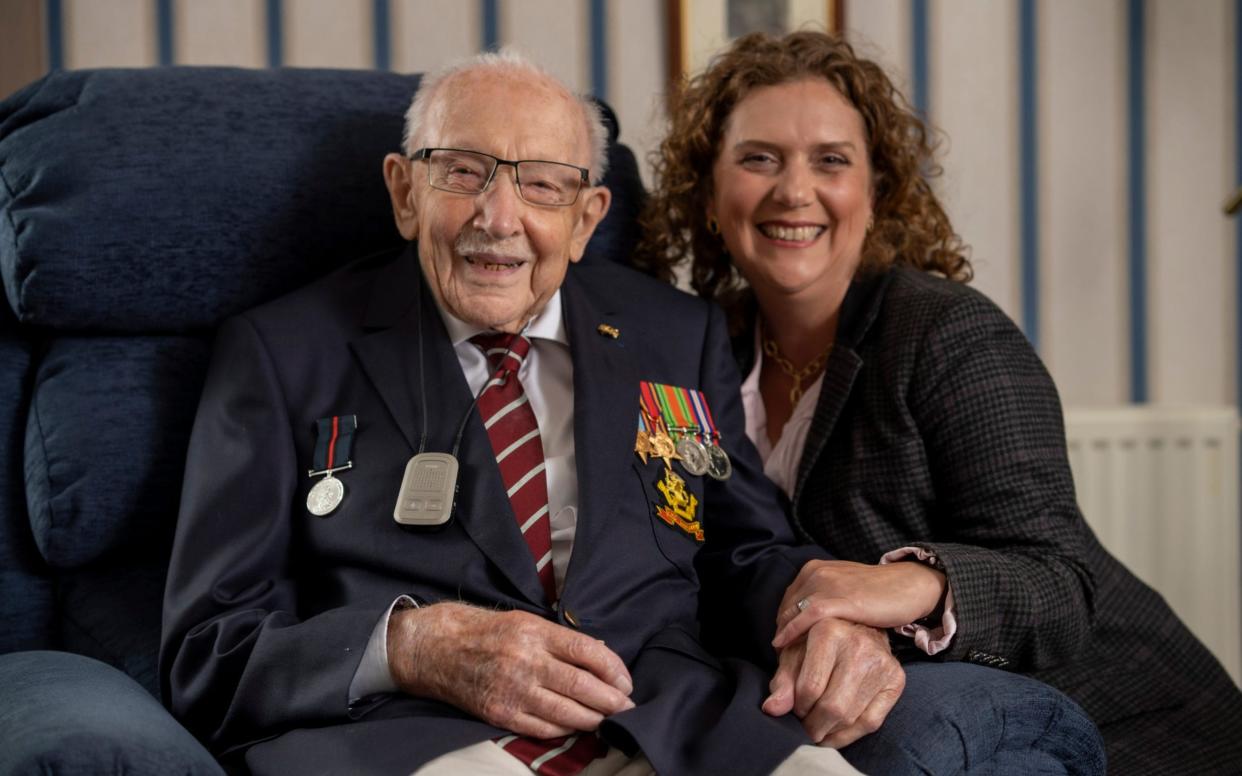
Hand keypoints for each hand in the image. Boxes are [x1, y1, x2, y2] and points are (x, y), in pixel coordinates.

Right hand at [387, 603, 634, 737]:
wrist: (437, 648)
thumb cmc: (487, 631)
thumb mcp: (526, 620)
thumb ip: (562, 640)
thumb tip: (601, 654)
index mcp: (535, 632)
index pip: (587, 652)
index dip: (614, 669)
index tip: (626, 682)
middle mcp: (525, 661)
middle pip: (582, 686)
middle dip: (612, 701)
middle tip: (628, 708)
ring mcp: (512, 690)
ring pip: (566, 713)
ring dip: (594, 720)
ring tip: (609, 720)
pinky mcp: (499, 714)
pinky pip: (542, 729)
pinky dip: (565, 729)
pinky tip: (576, 726)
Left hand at [763, 617, 904, 746]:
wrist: (853, 627)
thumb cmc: (817, 642)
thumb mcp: (794, 654)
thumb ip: (782, 682)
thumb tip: (772, 710)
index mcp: (829, 632)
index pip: (810, 687)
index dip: (798, 707)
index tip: (796, 709)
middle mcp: (859, 645)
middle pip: (833, 706)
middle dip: (813, 725)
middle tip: (805, 726)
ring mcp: (882, 663)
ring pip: (851, 717)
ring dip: (829, 731)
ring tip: (818, 728)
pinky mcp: (896, 679)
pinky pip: (871, 722)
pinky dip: (849, 735)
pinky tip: (835, 732)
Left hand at [773, 559, 945, 649]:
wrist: (909, 585)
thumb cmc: (878, 594)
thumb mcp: (842, 591)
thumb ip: (822, 602)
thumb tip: (803, 627)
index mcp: (815, 569)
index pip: (787, 602)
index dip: (782, 626)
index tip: (782, 648)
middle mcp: (817, 573)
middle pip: (786, 609)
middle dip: (781, 634)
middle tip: (781, 659)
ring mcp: (829, 584)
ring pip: (792, 613)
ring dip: (784, 637)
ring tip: (783, 660)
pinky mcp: (842, 599)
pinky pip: (808, 617)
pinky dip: (792, 632)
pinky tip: (784, 647)